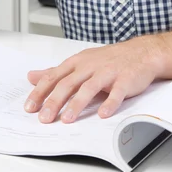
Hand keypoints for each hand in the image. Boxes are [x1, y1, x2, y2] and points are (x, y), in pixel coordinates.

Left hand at [24, 36, 166, 123]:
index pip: (54, 76)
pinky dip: (110, 103)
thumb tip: (31, 77)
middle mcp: (90, 66)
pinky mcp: (125, 80)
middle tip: (44, 118)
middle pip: (68, 83)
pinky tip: (103, 114)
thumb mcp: (79, 62)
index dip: (41, 91)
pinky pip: (117, 93)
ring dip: (77, 104)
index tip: (29, 107)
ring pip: (90, 88)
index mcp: (78, 62)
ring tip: (67, 119)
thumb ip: (56, 71)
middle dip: (54, 101)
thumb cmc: (108, 59)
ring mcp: (108, 73)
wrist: (141, 52)